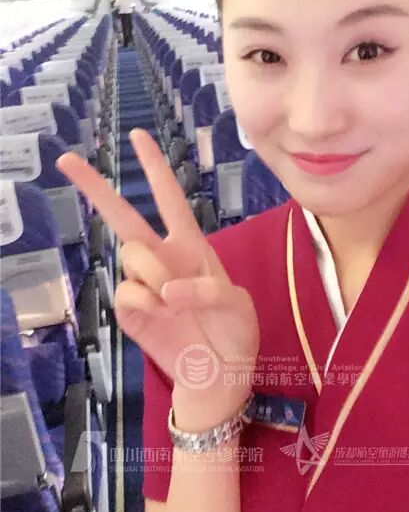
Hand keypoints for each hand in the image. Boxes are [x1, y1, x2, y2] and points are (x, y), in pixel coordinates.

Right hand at [57, 129, 258, 430]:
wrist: (218, 375)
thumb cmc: (234, 332)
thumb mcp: (238, 304)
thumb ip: (208, 289)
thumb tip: (166, 289)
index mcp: (190, 244)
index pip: (169, 197)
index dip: (154, 166)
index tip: (137, 136)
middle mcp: (161, 257)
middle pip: (123, 215)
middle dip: (96, 186)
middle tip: (66, 159)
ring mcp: (142, 283)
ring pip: (132, 256)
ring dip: (155, 273)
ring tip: (178, 302)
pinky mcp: (130, 312)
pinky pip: (126, 292)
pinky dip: (146, 303)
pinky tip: (163, 315)